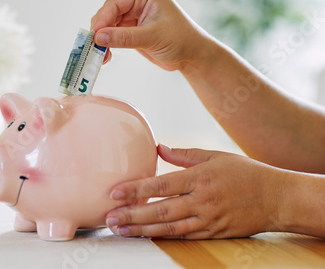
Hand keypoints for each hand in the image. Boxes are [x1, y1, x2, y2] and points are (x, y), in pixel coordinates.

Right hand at [91, 0, 209, 70]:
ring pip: (106, 26)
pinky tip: (105, 57)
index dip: (102, 20)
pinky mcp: (129, 28)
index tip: (94, 37)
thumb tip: (98, 38)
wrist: (192, 55)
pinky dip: (106, 46)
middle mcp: (135, 0)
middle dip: (100, 32)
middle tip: (93, 49)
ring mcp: (131, 14)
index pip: (114, 3)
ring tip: (100, 57)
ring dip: (101, 41)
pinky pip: (111, 35)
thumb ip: (124, 37)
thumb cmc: (181, 39)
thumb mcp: (152, 37)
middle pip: (107, 14)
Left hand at [105, 144, 285, 238]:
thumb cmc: (245, 173)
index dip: (136, 190)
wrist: (277, 199)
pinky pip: (183, 237)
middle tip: (108, 217)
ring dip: (141, 230)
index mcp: (201, 178)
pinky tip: (145, 236)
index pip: (162, 185)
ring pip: (169, 229)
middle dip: (132, 216)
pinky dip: (162, 237)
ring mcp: (207, 220)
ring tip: (120, 229)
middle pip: (161, 211)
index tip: (115, 192)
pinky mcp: (213, 233)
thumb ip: (184, 154)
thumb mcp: (215, 156)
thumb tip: (157, 148)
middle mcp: (202, 201)